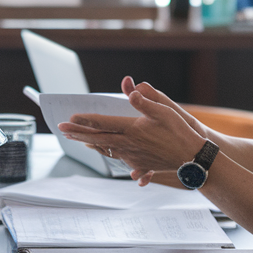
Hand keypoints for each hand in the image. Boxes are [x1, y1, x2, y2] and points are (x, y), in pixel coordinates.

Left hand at [57, 77, 204, 182]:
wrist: (191, 159)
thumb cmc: (179, 132)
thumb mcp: (164, 111)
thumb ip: (145, 101)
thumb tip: (129, 90)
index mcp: (131, 129)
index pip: (102, 124)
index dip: (84, 121)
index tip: (68, 119)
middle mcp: (128, 144)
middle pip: (98, 138)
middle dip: (78, 133)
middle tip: (61, 130)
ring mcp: (132, 156)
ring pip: (105, 149)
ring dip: (89, 143)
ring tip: (76, 139)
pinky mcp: (138, 162)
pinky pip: (117, 156)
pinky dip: (105, 151)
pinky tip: (101, 150)